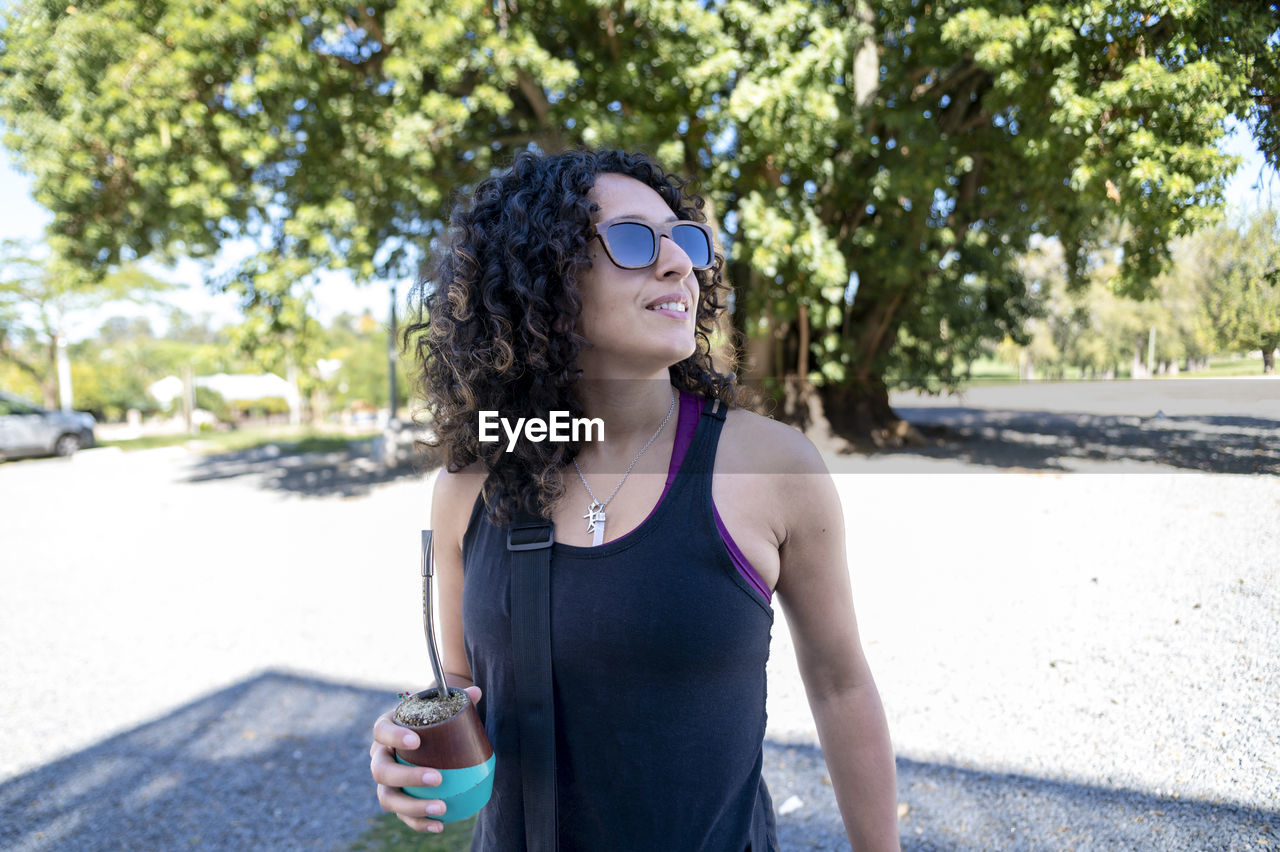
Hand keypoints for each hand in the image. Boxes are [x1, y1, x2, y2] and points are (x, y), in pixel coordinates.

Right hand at [369, 685, 482, 832]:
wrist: (422, 737)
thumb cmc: (430, 719)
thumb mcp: (439, 707)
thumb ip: (456, 699)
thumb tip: (475, 692)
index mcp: (385, 730)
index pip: (381, 731)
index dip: (394, 737)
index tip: (416, 740)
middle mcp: (379, 757)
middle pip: (381, 771)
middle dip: (407, 777)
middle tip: (437, 777)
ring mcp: (385, 782)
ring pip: (388, 799)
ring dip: (413, 806)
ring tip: (441, 808)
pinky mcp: (396, 800)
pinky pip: (402, 815)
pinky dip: (419, 823)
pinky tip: (440, 826)